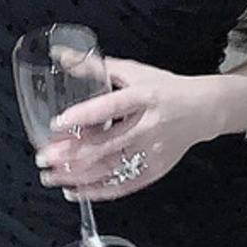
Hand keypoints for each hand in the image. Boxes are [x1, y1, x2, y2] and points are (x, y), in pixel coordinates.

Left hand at [33, 57, 216, 200]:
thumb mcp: (133, 71)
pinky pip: (125, 185)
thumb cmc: (164, 88)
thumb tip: (61, 55)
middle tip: (43, 157)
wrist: (203, 110)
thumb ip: (95, 66)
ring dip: (78, 175)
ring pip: (112, 167)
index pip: (112, 106)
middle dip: (72, 153)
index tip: (58, 122)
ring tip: (51, 176)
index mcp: (144, 96)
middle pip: (107, 143)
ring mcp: (154, 150)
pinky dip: (99, 191)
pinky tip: (76, 190)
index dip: (84, 115)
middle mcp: (149, 125)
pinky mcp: (156, 169)